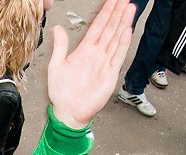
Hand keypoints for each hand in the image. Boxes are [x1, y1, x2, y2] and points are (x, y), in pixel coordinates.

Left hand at [47, 0, 134, 128]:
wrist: (67, 112)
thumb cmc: (61, 93)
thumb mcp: (55, 66)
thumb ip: (60, 47)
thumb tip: (57, 29)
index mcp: (84, 50)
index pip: (98, 26)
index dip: (105, 13)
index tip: (113, 1)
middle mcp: (97, 54)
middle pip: (110, 28)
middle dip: (118, 13)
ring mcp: (105, 63)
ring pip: (116, 38)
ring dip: (123, 23)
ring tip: (130, 8)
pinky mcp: (110, 74)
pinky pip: (117, 55)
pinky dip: (123, 43)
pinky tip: (127, 30)